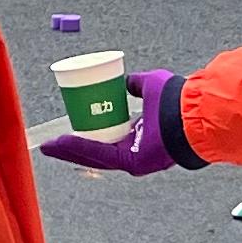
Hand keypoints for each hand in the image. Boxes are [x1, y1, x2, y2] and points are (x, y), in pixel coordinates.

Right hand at [41, 72, 196, 176]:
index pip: (108, 139)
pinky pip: (101, 154)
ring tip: (48, 147)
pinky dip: (79, 149)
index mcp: (141, 135)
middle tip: (50, 145)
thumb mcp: (150, 84)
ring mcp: (133, 159)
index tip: (70, 128)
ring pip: (95, 156)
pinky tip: (60, 145)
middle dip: (71, 149)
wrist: (193, 110)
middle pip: (97, 152)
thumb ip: (137, 84)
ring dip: (69, 151)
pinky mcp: (131, 162)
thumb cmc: (177, 98)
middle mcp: (136, 150)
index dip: (87, 135)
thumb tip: (125, 81)